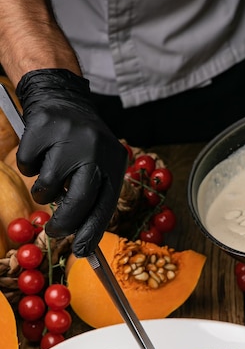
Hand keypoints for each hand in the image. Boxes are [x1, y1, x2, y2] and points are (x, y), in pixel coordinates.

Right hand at [16, 69, 126, 256]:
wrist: (62, 98)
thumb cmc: (80, 143)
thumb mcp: (98, 164)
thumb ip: (92, 194)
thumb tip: (82, 236)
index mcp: (113, 162)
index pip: (104, 205)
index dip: (91, 232)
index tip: (81, 251)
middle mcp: (95, 150)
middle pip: (78, 201)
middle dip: (64, 224)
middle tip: (55, 231)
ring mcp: (70, 137)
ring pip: (48, 186)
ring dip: (44, 189)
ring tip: (50, 173)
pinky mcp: (44, 128)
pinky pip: (27, 166)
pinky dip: (29, 165)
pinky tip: (40, 153)